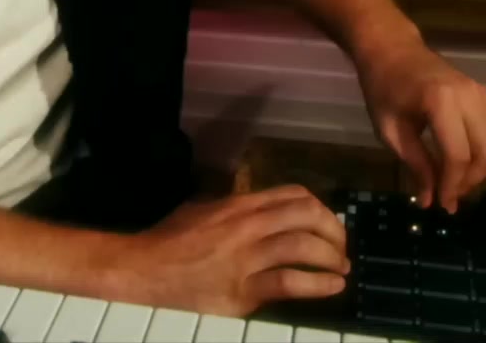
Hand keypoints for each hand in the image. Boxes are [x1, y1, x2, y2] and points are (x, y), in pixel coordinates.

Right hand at [104, 185, 348, 315]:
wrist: (143, 270)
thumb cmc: (170, 239)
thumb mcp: (204, 209)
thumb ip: (235, 208)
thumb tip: (263, 212)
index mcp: (239, 204)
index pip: (293, 195)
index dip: (320, 208)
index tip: (328, 222)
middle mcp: (246, 226)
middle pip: (306, 216)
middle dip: (334, 230)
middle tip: (341, 246)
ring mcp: (245, 258)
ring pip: (303, 247)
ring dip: (332, 257)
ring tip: (341, 267)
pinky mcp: (243, 290)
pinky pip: (289, 283)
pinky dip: (318, 284)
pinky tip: (333, 286)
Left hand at [355, 34, 485, 210]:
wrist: (392, 49)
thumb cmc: (383, 88)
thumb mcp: (389, 130)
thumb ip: (415, 164)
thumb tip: (430, 200)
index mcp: (441, 102)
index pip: (457, 155)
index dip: (452, 185)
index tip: (441, 205)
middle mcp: (468, 96)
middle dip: (470, 181)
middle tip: (449, 197)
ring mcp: (479, 93)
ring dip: (479, 171)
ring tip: (453, 183)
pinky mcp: (483, 95)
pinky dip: (481, 155)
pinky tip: (460, 165)